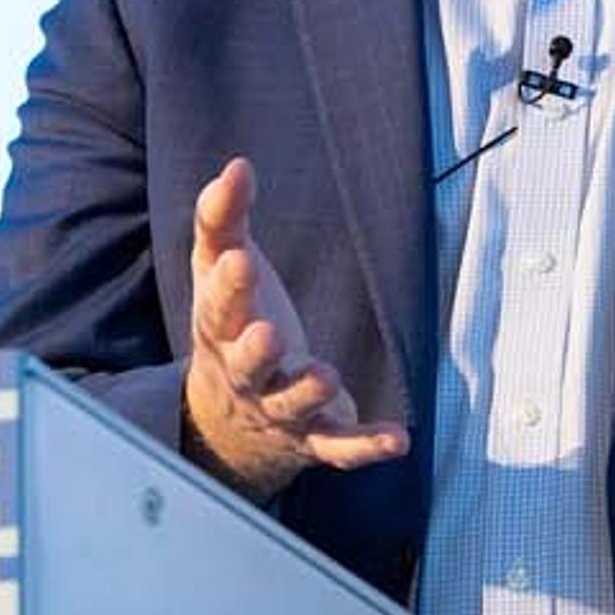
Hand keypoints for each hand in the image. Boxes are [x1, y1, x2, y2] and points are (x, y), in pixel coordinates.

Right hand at [182, 155, 407, 499]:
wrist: (228, 424)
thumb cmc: (231, 329)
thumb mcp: (218, 272)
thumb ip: (224, 221)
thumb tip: (237, 167)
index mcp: (220, 330)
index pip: (218, 308)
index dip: (227, 286)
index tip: (237, 259)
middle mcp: (246, 374)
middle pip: (246, 363)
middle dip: (255, 350)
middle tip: (267, 333)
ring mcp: (279, 409)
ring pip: (291, 406)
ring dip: (308, 393)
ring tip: (327, 377)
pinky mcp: (314, 438)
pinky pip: (338, 448)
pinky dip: (366, 446)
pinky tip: (396, 440)